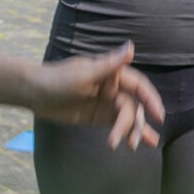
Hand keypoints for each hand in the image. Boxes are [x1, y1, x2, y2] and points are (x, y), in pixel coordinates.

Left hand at [10, 44, 165, 149]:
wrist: (35, 94)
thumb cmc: (58, 79)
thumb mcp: (84, 73)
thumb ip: (109, 64)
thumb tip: (131, 47)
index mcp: (113, 73)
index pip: (139, 86)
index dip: (150, 99)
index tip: (158, 115)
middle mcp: (114, 87)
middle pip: (134, 106)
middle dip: (134, 124)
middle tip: (130, 141)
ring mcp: (108, 102)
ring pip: (128, 117)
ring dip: (133, 131)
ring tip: (132, 146)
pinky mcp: (100, 116)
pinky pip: (118, 125)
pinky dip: (129, 133)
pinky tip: (139, 144)